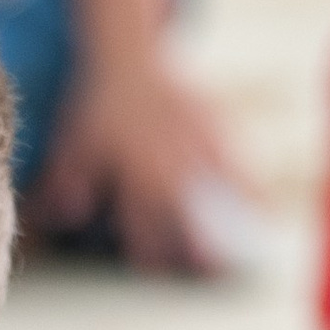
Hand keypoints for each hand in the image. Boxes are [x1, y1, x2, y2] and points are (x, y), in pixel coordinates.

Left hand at [39, 51, 244, 274]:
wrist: (128, 58)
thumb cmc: (97, 108)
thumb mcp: (74, 148)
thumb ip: (69, 185)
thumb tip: (64, 218)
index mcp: (134, 172)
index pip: (144, 222)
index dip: (150, 251)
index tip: (159, 271)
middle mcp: (168, 162)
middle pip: (187, 213)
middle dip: (199, 244)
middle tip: (213, 270)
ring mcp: (195, 144)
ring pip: (219, 189)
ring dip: (233, 220)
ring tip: (251, 247)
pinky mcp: (214, 125)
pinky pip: (238, 161)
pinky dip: (251, 186)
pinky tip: (264, 208)